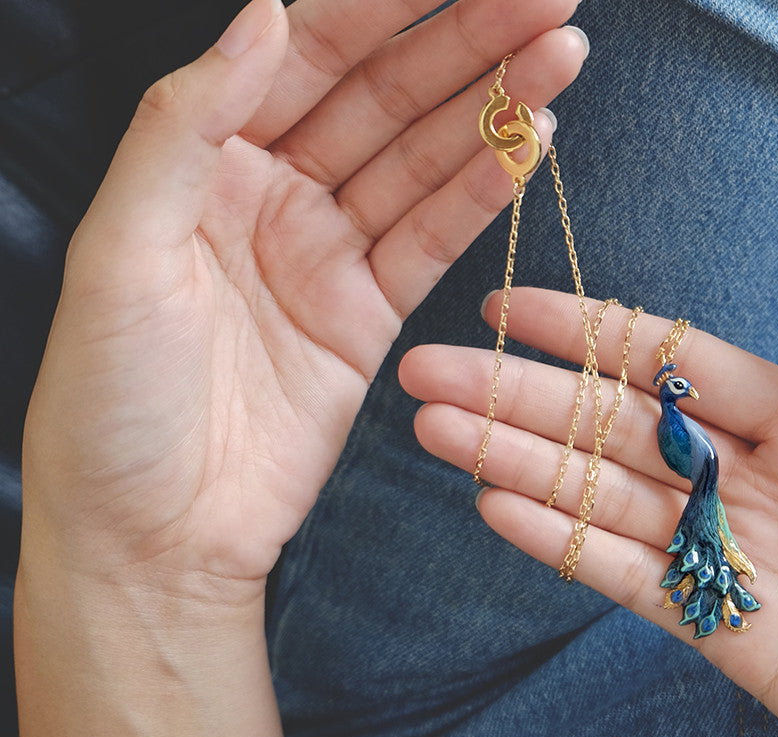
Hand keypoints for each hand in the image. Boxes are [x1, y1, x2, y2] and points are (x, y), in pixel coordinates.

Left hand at [22, 0, 586, 602]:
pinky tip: (529, 145)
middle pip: (384, 94)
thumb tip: (266, 14)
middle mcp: (271, 190)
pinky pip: (433, 240)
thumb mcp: (120, 251)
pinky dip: (483, 194)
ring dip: (493, 108)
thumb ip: (186, 125)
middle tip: (548, 0)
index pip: (309, 50)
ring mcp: (325, 252)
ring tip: (562, 58)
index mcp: (204, 157)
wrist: (153, 536)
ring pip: (422, 158)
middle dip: (467, 42)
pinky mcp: (368, 316)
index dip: (387, 2)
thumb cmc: (110, 401)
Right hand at [399, 226, 777, 736]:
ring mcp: (729, 552)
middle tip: (428, 371)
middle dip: (521, 395)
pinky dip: (562, 542)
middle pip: (615, 423)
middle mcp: (756, 478)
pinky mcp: (718, 628)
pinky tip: (498, 507)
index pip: (676, 360)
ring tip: (434, 429)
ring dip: (518, 459)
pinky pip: (625, 576)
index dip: (591, 330)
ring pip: (603, 493)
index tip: (509, 306)